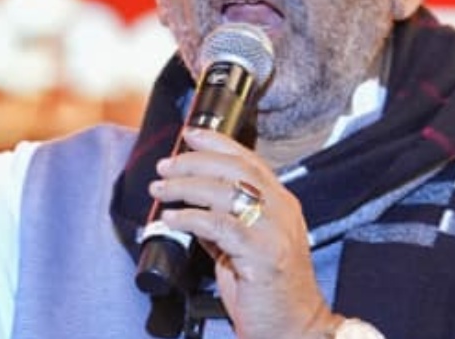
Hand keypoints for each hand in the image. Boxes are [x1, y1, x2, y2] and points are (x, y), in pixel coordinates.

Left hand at [150, 128, 338, 338]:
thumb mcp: (242, 249)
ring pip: (225, 192)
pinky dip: (191, 218)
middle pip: (235, 169)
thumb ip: (221, 225)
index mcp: (281, 203)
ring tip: (160, 190)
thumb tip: (189, 206)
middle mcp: (283, 210)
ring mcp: (276, 231)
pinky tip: (172, 219)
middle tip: (164, 167)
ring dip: (186, 186)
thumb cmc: (267, 292)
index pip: (248, 160)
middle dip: (194, 162)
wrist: (294, 330)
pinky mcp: (264, 254)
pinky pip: (221, 226)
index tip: (189, 135)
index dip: (217, 142)